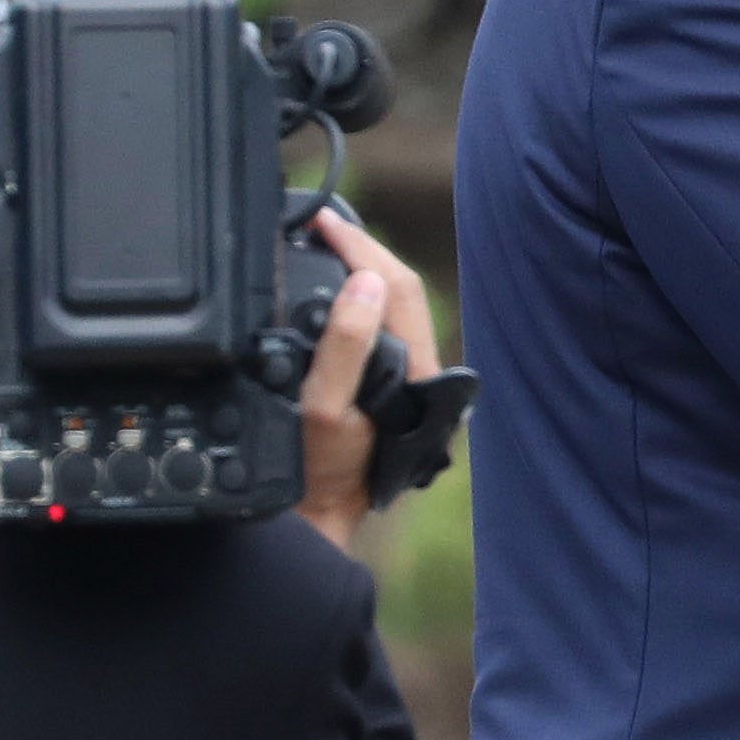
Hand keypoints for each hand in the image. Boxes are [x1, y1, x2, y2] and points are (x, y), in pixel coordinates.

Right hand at [290, 204, 444, 558]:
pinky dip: (356, 295)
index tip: (322, 222)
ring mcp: (409, 375)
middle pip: (398, 286)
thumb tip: (364, 283)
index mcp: (417, 371)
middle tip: (318, 224)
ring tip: (324, 243)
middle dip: (361, 248)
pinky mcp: (392, 382)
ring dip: (360, 268)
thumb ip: (345, 347)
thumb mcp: (323, 409)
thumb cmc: (317, 471)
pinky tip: (333, 286)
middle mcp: (422, 370)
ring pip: (392, 303)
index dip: (358, 246)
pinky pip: (380, 322)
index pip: (396, 285)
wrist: (317, 517)